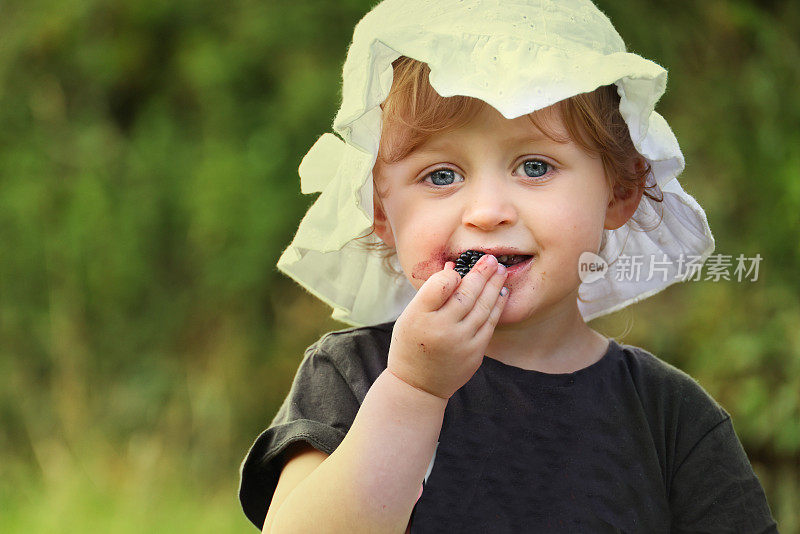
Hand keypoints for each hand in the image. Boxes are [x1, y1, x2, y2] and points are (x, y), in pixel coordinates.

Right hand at [387, 254, 508, 399]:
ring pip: (483, 306)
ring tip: (501, 270)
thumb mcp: (410, 315)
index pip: (440, 285)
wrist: (417, 385)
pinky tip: (502, 292)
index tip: (457, 270)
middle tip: (491, 258)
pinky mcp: (475, 353)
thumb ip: (431, 293)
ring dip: (495, 285)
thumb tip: (453, 268)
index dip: (452, 275)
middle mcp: (441, 328)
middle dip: (482, 273)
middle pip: (467, 293)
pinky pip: (490, 323)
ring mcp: (461, 341)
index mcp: (419, 316)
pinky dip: (498, 305)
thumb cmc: (411, 344)